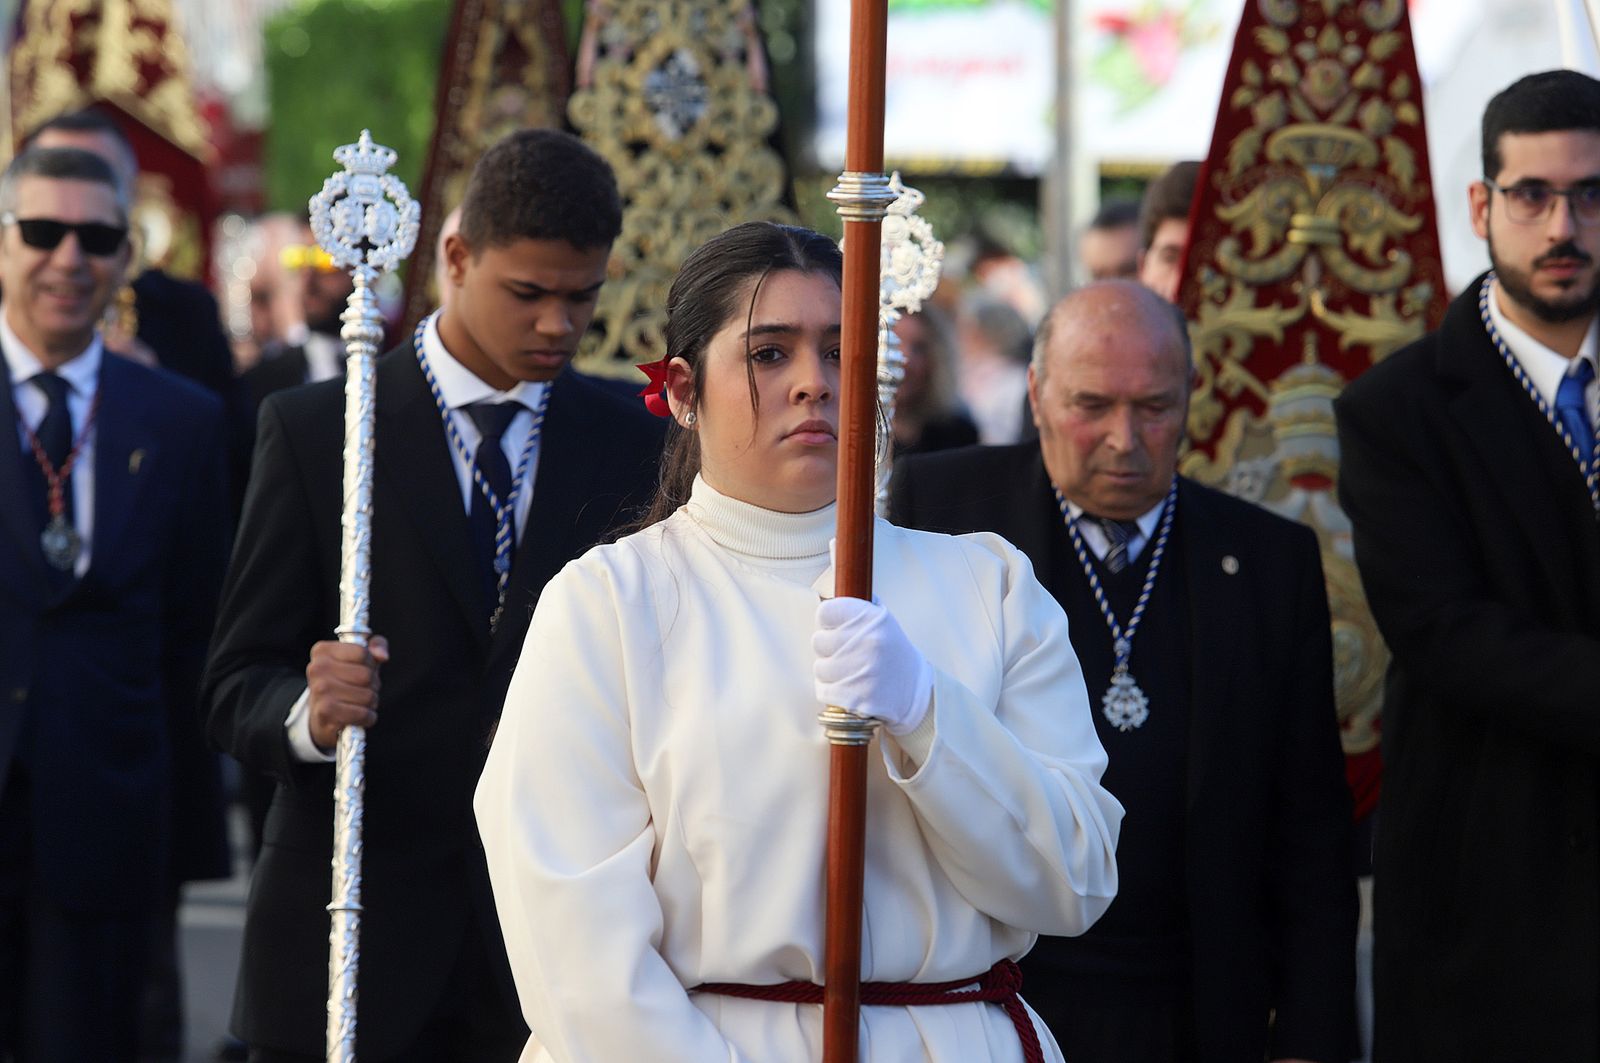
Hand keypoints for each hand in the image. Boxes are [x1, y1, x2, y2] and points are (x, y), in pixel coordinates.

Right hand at [306, 636, 388, 751]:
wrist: (321, 715)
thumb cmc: (345, 680)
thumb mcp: (361, 657)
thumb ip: (376, 644)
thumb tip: (383, 656)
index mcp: (323, 650)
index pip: (363, 653)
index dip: (370, 663)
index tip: (362, 669)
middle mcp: (317, 668)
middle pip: (366, 675)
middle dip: (373, 684)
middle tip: (362, 689)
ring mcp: (320, 690)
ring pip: (367, 696)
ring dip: (371, 702)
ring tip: (359, 702)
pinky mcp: (326, 712)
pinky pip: (363, 714)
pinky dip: (368, 717)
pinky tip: (359, 716)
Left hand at [813, 597, 932, 734]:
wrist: (914, 690)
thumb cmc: (893, 654)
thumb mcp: (883, 621)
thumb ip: (856, 610)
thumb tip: (831, 594)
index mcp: (872, 619)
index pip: (826, 611)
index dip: (828, 621)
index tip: (836, 628)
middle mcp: (867, 642)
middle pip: (818, 640)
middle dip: (828, 648)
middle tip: (846, 653)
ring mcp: (861, 670)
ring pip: (819, 667)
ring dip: (830, 672)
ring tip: (850, 671)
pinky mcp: (855, 697)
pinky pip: (824, 690)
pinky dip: (832, 691)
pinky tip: (850, 687)